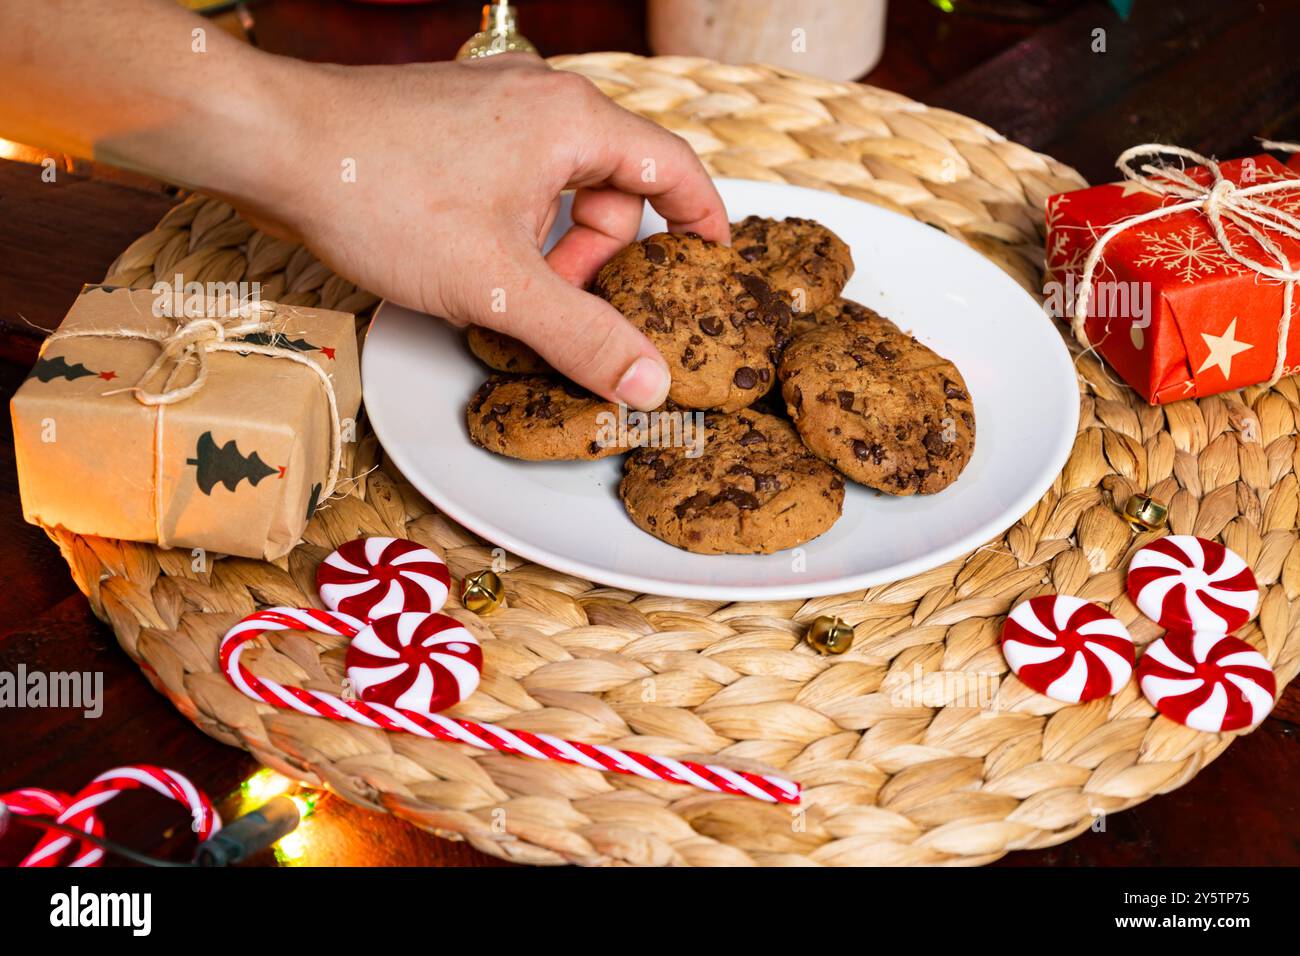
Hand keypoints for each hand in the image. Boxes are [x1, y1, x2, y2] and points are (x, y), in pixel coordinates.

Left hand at [248, 54, 729, 409]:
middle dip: (599, 255)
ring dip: (550, 244)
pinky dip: (514, 222)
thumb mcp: (499, 286)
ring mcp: (493, 104)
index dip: (703, 219)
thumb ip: (583, 337)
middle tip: (562, 303)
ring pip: (560, 183)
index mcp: (574, 121)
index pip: (673, 167)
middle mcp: (541, 98)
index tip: (711, 264)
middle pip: (614, 184)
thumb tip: (648, 383)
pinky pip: (516, 175)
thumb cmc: (384, 194)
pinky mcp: (454, 120)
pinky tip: (473, 259)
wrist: (275, 143)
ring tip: (507, 287)